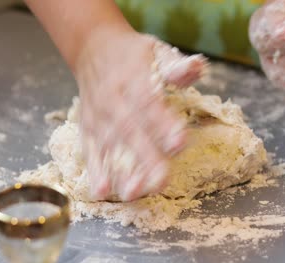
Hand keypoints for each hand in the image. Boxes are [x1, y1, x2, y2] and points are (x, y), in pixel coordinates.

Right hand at [75, 29, 205, 200]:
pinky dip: (95, 171)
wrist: (92, 48)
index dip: (163, 123)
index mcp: (134, 78)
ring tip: (133, 192)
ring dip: (120, 170)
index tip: (179, 142)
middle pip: (129, 130)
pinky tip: (101, 190)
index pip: (148, 102)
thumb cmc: (132, 54)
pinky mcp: (87, 128)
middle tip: (161, 180)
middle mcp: (113, 99)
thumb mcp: (157, 51)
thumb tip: (196, 67)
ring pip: (109, 145)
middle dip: (145, 156)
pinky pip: (90, 150)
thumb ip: (176, 65)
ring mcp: (98, 116)